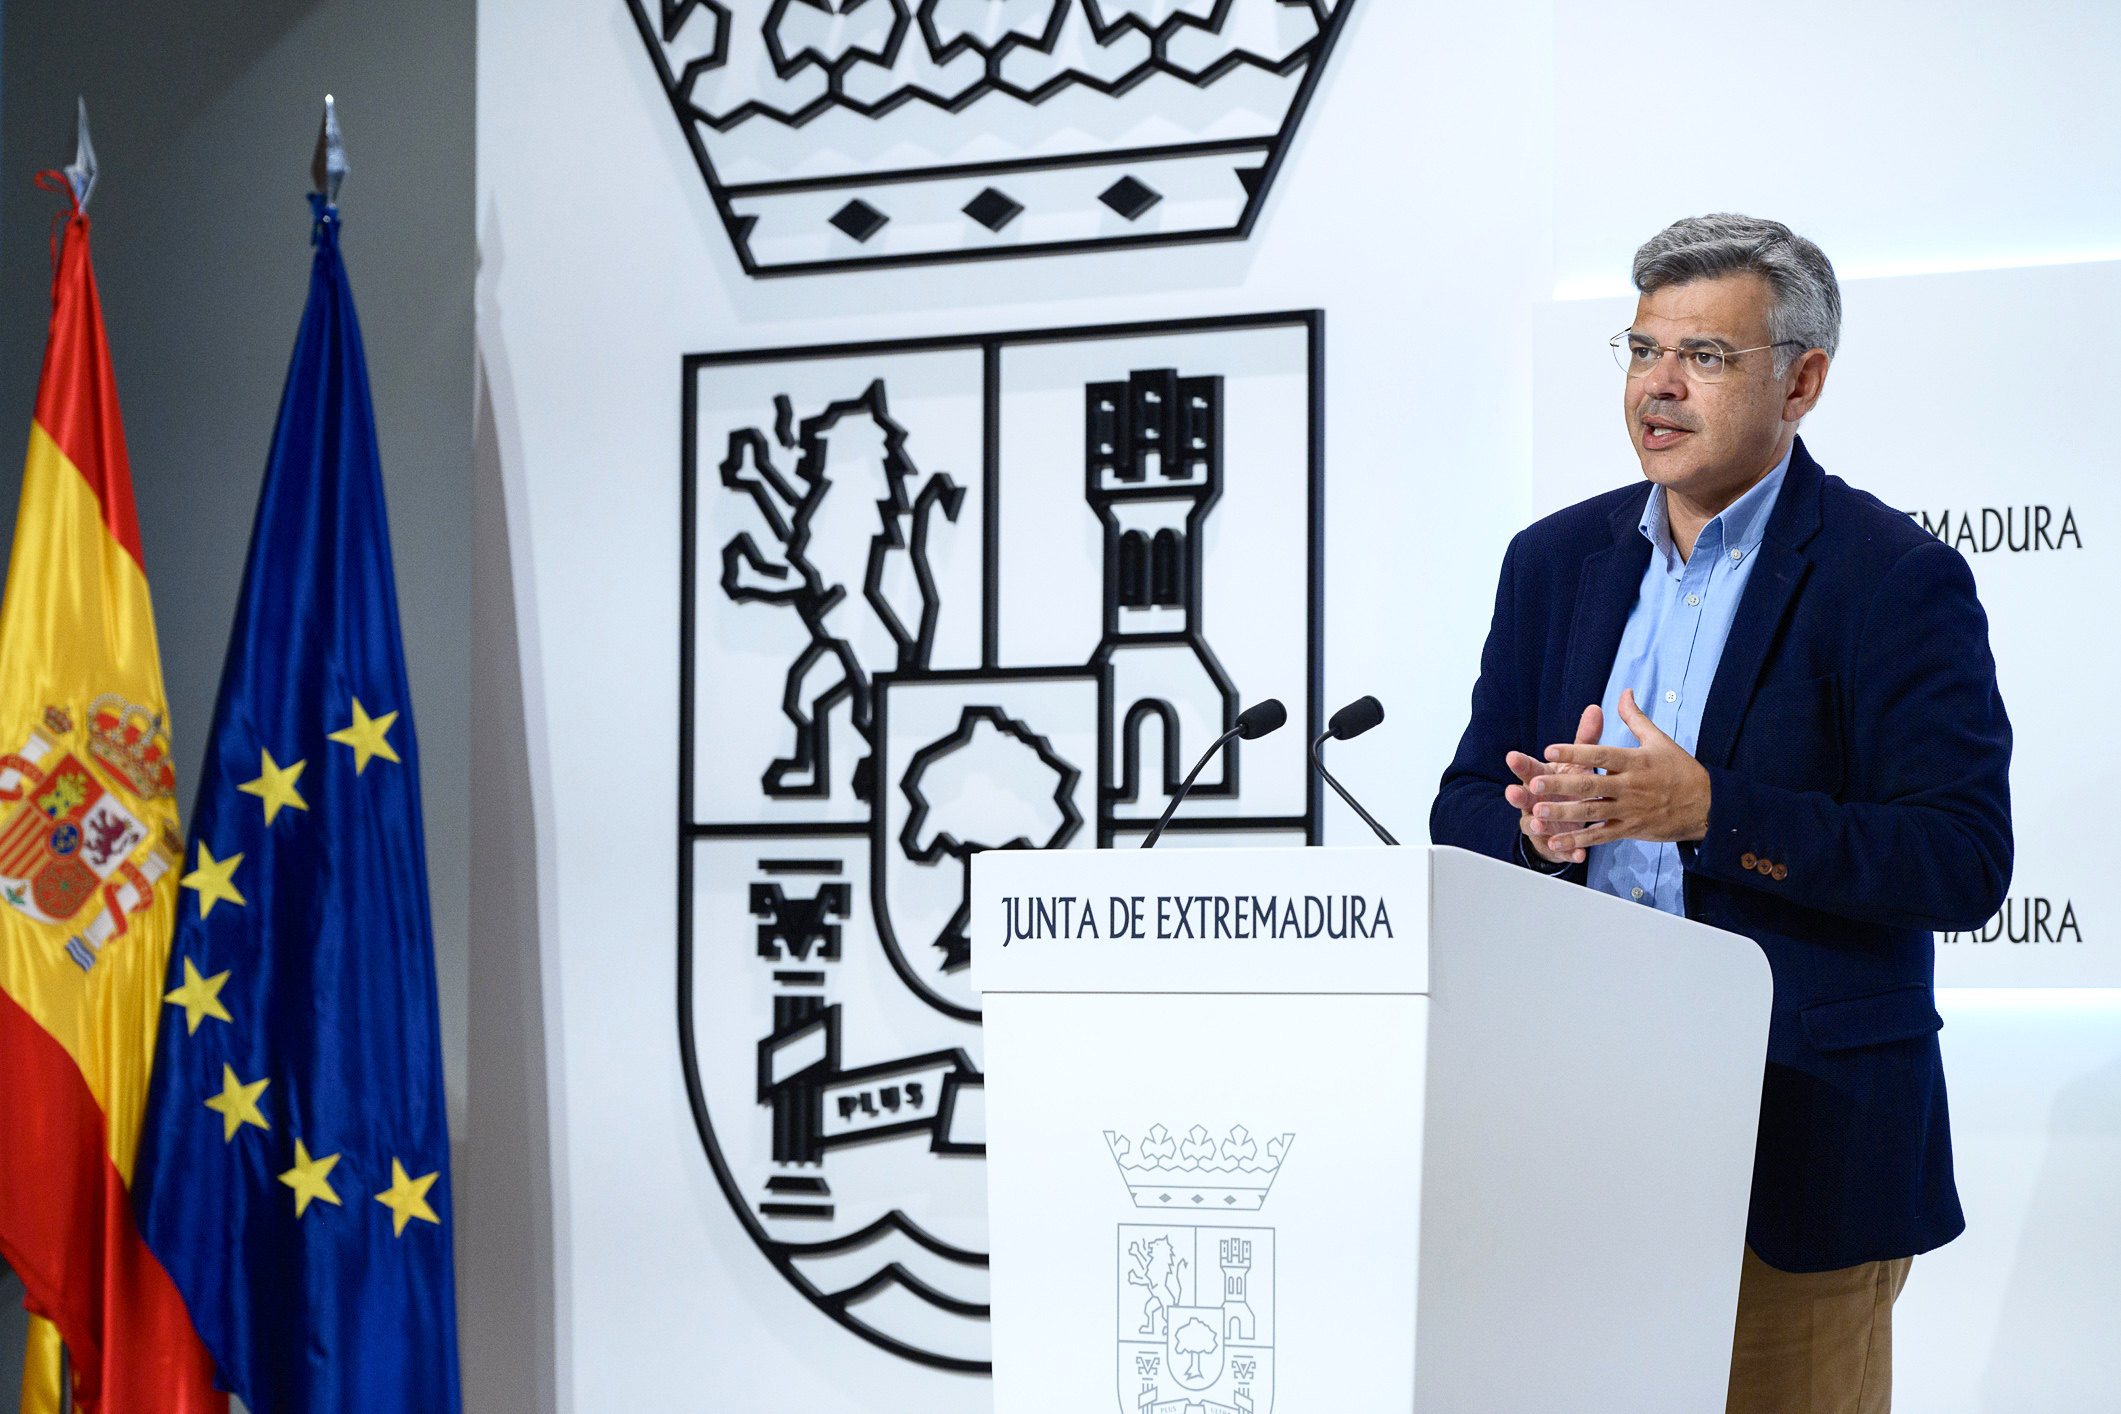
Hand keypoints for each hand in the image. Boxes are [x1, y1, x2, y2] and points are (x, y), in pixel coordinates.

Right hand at [1504, 703, 1604, 864]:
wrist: (1564, 820)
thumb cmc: (1569, 786)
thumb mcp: (1576, 762)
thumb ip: (1585, 738)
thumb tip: (1595, 708)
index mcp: (1541, 778)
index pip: (1527, 768)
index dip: (1520, 764)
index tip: (1513, 756)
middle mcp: (1536, 801)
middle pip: (1523, 797)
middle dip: (1518, 795)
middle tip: (1514, 792)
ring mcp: (1542, 823)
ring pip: (1535, 824)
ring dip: (1537, 823)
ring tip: (1539, 822)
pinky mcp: (1554, 844)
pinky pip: (1560, 849)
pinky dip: (1567, 851)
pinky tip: (1577, 853)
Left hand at [1529, 689, 1710, 851]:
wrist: (1707, 806)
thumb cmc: (1681, 770)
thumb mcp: (1659, 740)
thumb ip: (1635, 718)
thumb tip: (1624, 692)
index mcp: (1634, 761)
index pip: (1600, 755)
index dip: (1574, 752)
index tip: (1550, 750)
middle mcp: (1629, 786)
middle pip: (1590, 785)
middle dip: (1560, 785)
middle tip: (1535, 785)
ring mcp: (1629, 809)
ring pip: (1592, 811)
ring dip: (1564, 813)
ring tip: (1537, 813)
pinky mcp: (1630, 829)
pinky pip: (1601, 836)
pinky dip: (1579, 840)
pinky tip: (1557, 842)